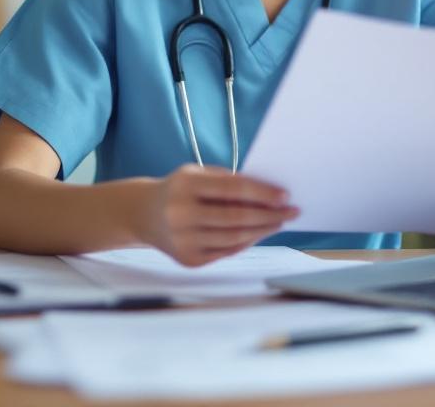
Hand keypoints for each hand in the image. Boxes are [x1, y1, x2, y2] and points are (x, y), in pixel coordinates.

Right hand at [138, 165, 299, 266]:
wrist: (143, 214)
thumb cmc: (179, 189)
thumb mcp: (197, 174)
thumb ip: (228, 182)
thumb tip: (269, 195)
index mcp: (185, 185)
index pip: (233, 190)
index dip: (263, 193)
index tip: (285, 195)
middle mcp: (181, 214)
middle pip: (237, 218)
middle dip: (269, 215)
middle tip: (291, 211)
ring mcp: (183, 240)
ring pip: (234, 238)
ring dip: (262, 230)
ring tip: (279, 222)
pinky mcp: (188, 259)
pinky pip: (226, 252)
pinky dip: (246, 242)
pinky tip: (259, 233)